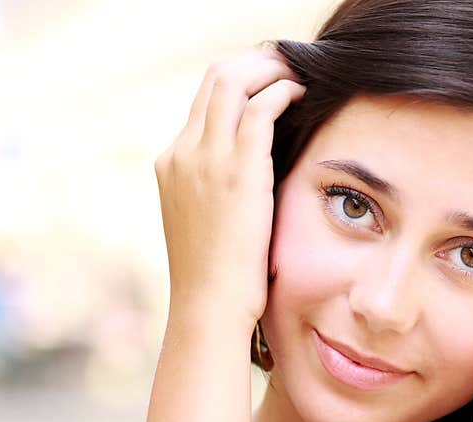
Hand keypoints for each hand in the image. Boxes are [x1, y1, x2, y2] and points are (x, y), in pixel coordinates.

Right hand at [154, 47, 305, 328]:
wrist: (208, 307)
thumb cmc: (215, 276)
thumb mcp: (204, 222)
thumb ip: (216, 188)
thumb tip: (251, 174)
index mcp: (171, 163)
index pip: (203, 101)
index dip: (238, 81)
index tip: (266, 80)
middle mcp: (182, 153)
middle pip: (215, 79)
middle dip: (254, 62)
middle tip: (286, 63)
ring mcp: (205, 160)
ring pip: (233, 82)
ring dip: (269, 68)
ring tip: (298, 72)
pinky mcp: (237, 172)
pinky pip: (260, 109)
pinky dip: (282, 92)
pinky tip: (302, 94)